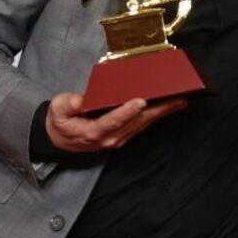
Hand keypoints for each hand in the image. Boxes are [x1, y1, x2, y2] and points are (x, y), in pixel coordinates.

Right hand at [45, 92, 188, 152]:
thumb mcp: (58, 110)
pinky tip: (168, 107)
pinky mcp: (123, 136)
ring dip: (162, 113)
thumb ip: (69, 104)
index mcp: (93, 131)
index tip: (140, 101)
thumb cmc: (60, 121)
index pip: (112, 121)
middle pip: (136, 122)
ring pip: (143, 124)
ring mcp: (118, 138)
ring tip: (180, 101)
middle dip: (157, 110)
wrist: (59, 139)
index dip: (126, 111)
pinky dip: (156, 115)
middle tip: (176, 98)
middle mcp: (109, 137)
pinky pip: (142, 125)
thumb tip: (81, 100)